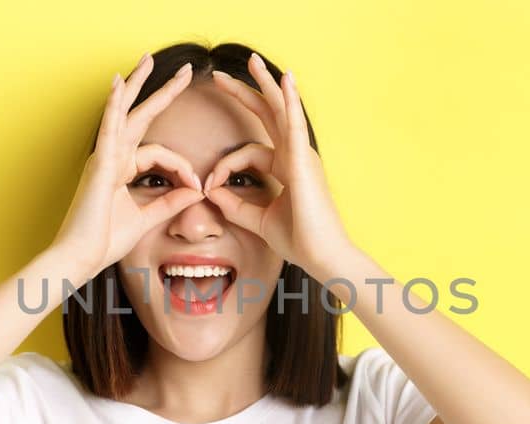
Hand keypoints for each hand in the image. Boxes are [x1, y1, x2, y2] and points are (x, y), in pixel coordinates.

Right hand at [50, 54, 204, 276]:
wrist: (79, 257)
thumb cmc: (103, 242)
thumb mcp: (147, 219)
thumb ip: (171, 203)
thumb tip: (197, 190)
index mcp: (121, 169)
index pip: (160, 154)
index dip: (184, 167)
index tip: (199, 187)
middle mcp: (112, 158)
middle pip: (141, 116)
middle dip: (162, 92)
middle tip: (184, 71)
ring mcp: (104, 158)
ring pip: (124, 112)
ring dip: (138, 84)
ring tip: (149, 59)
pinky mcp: (100, 165)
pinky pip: (109, 128)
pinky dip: (113, 104)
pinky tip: (119, 83)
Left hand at [205, 53, 354, 276]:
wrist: (322, 256)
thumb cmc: (298, 240)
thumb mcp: (257, 219)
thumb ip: (235, 204)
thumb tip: (211, 190)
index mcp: (286, 167)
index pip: (248, 152)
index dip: (224, 166)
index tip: (208, 187)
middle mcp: (295, 155)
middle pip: (268, 115)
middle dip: (245, 92)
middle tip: (221, 75)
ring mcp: (302, 155)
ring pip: (281, 110)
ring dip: (265, 83)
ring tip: (251, 60)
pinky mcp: (304, 161)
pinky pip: (295, 124)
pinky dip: (289, 101)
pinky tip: (284, 80)